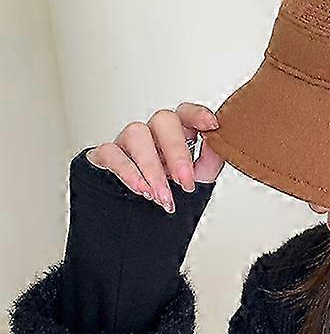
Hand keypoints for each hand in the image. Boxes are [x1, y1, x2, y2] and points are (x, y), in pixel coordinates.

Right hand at [85, 102, 224, 212]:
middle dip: (176, 153)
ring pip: (136, 134)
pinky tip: (142, 189)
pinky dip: (128, 172)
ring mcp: (128, 141)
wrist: (140, 220)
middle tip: (185, 182)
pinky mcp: (106, 155)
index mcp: (178, 133)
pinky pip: (111, 152)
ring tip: (162, 195)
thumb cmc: (171, 191)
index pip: (186, 113)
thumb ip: (211, 160)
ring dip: (152, 167)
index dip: (198, 114)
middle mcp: (153, 132)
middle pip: (163, 121)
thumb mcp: (198, 178)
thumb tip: (220, 143)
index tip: (212, 125)